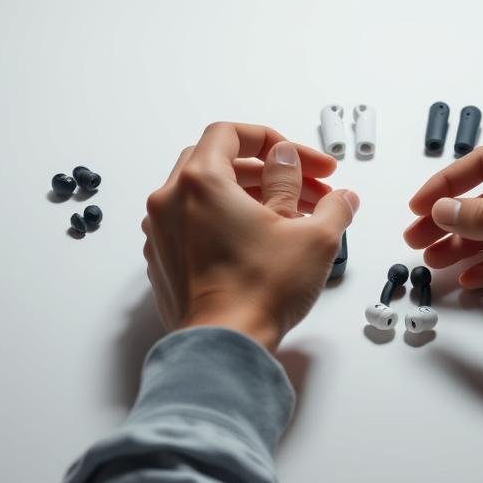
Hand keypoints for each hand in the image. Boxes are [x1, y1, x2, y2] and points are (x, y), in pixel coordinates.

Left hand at [142, 122, 359, 349]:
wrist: (223, 349)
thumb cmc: (259, 292)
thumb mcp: (311, 235)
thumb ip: (322, 196)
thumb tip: (317, 180)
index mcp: (201, 181)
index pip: (230, 133)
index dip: (273, 140)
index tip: (302, 160)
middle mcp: (170, 201)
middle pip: (220, 163)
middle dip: (270, 172)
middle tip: (308, 189)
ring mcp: (161, 233)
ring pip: (207, 196)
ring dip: (252, 198)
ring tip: (295, 220)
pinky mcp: (163, 262)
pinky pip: (195, 226)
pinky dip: (227, 223)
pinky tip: (262, 243)